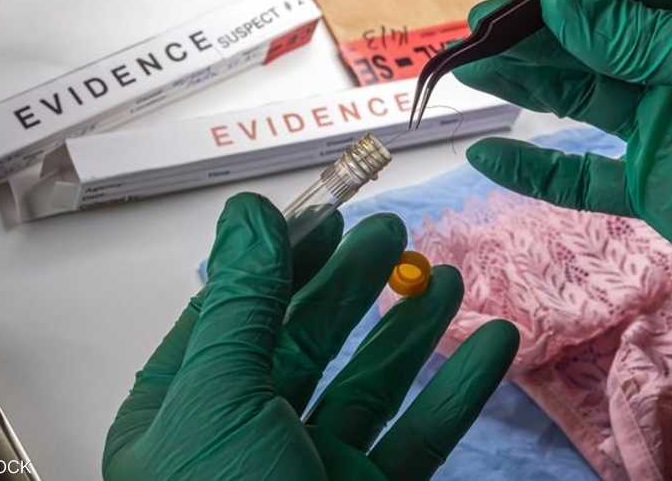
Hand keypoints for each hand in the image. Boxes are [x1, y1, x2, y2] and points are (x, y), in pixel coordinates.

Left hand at [103, 193, 518, 479]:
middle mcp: (246, 442)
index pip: (233, 316)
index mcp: (183, 416)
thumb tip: (246, 217)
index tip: (327, 217)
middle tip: (393, 236)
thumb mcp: (220, 400)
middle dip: (351, 286)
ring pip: (367, 386)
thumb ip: (241, 306)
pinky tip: (488, 346)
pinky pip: (418, 439)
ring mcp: (311, 476)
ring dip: (410, 331)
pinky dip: (456, 391)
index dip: (281, 262)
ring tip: (447, 279)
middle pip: (306, 343)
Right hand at [458, 0, 671, 336]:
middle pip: (596, 35)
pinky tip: (492, 152)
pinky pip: (586, 175)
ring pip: (581, 94)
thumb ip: (646, 35)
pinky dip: (540, 168)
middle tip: (481, 31)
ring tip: (473, 68)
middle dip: (537, 30)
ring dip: (527, 82)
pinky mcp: (656, 186)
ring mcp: (668, 124)